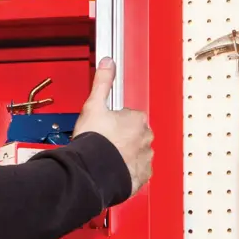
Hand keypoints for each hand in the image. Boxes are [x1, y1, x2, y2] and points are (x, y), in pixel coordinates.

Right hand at [73, 59, 152, 194]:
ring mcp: (146, 157)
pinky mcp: (142, 175)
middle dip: (122, 137)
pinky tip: (115, 169)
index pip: (129, 116)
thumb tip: (108, 63)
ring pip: (137, 152)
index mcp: (137, 119)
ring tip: (108, 157)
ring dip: (126, 154)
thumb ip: (103, 82)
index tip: (104, 126)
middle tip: (104, 142)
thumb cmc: (95, 141)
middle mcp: (146, 138)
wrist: (93, 172)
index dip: (114, 120)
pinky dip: (128, 170)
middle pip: (135, 134)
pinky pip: (138, 170)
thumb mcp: (94, 105)